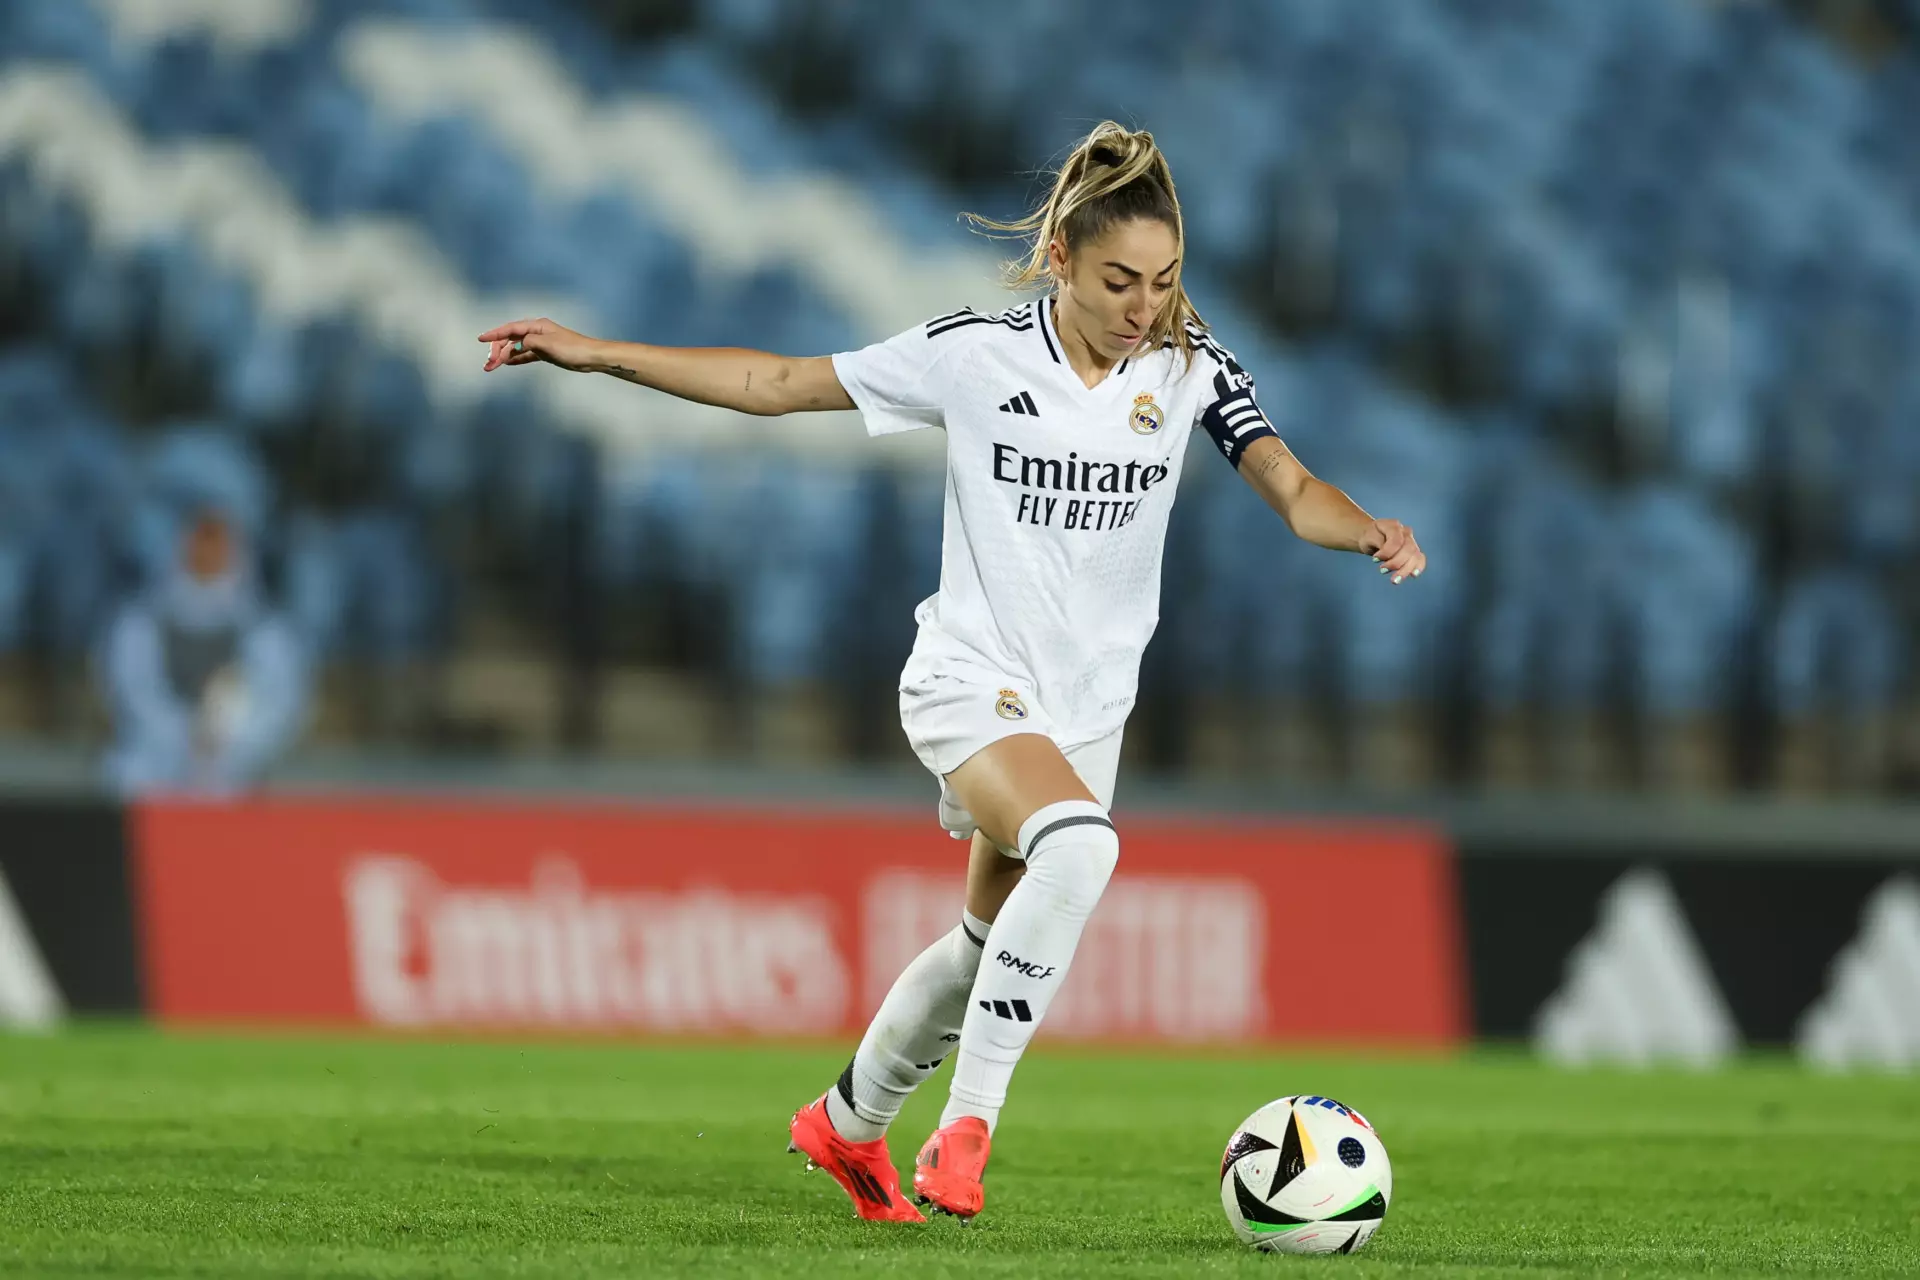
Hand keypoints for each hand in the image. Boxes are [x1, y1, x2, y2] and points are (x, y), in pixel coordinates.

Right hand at [478, 317, 596, 372]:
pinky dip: (515, 358)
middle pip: (511, 339)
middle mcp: (537, 332)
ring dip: (503, 356)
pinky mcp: (545, 353)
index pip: (510, 328)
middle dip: (497, 350)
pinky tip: (506, 363)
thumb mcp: (547, 344)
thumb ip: (528, 342)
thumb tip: (516, 345)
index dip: (494, 334)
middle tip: (488, 364)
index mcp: (537, 326)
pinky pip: (525, 354)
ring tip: (491, 367)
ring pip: (516, 348)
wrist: (591, 357)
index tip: (481, 339)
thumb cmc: (572, 349)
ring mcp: (540, 342)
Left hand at [1359, 519, 1424, 584]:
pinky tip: (1413, 575)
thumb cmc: (1370, 536)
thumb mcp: (1368, 537)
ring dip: (1405, 570)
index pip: (1396, 541)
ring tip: (1394, 580)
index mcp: (1393, 525)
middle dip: (1396, 563)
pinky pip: (1420, 558)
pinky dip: (1418, 567)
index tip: (1375, 559)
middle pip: (1408, 549)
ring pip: (1415, 556)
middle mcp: (1405, 532)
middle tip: (1382, 570)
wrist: (1372, 536)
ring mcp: (1411, 541)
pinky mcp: (1413, 550)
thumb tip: (1389, 556)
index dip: (1387, 553)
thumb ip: (1379, 543)